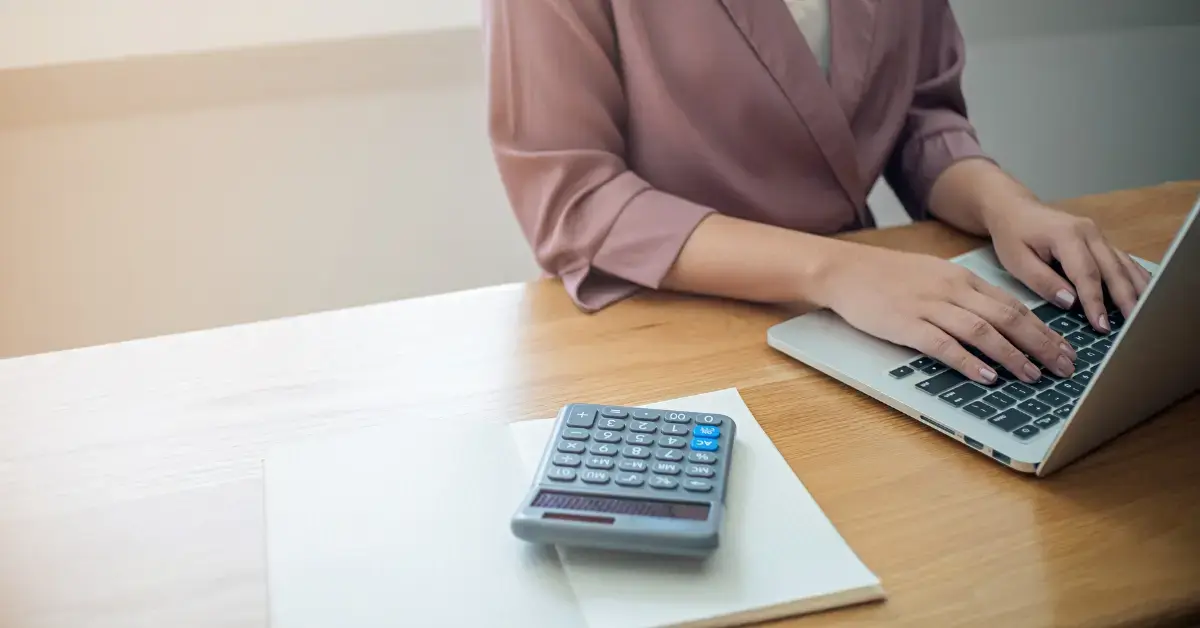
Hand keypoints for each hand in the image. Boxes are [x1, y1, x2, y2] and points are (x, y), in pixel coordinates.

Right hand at [811, 243, 1076, 384]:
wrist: (844, 270)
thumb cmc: (887, 276)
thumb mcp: (933, 276)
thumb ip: (963, 295)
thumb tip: (996, 321)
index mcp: (962, 278)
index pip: (1013, 305)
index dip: (1043, 330)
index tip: (1064, 350)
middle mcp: (952, 290)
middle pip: (1007, 317)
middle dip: (1041, 344)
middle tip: (1065, 367)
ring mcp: (929, 306)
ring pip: (983, 331)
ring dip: (1012, 355)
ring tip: (1033, 376)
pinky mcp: (906, 324)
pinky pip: (944, 344)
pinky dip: (969, 361)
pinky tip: (986, 377)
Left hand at [984, 200, 1150, 332]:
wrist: (1015, 209)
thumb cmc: (1013, 236)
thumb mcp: (1017, 262)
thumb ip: (1043, 282)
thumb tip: (1071, 302)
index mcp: (1066, 236)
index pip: (1086, 274)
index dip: (1095, 302)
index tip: (1102, 326)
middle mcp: (1089, 232)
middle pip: (1113, 269)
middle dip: (1125, 299)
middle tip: (1133, 325)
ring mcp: (1099, 235)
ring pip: (1124, 264)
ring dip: (1137, 289)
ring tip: (1146, 314)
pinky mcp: (1101, 241)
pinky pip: (1123, 260)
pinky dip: (1135, 277)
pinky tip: (1146, 293)